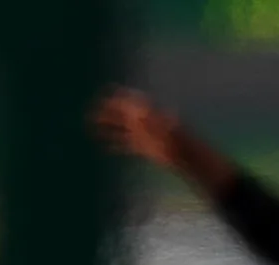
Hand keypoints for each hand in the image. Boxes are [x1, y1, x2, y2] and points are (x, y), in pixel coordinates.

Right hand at [93, 88, 233, 196]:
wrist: (189, 158)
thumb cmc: (178, 143)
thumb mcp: (164, 130)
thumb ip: (147, 121)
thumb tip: (133, 114)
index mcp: (151, 113)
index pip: (132, 101)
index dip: (119, 97)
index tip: (105, 93)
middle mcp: (147, 122)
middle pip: (124, 114)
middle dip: (108, 112)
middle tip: (90, 112)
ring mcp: (146, 135)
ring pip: (122, 128)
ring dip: (108, 127)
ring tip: (90, 126)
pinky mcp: (147, 149)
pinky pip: (127, 144)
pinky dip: (116, 143)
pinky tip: (105, 146)